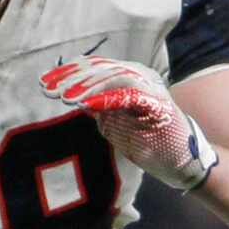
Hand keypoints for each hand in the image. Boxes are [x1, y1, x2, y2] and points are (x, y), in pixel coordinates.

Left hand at [42, 57, 217, 191]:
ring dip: (89, 87)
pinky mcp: (159, 104)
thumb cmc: (151, 141)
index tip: (45, 82)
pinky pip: (131, 96)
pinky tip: (89, 106)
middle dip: (73, 78)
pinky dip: (109, 98)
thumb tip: (70, 95)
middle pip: (102, 69)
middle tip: (49, 89)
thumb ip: (99, 108)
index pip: (95, 69)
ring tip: (67, 97)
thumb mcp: (117, 123)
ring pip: (116, 77)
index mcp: (129, 80)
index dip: (69, 73)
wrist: (184, 160)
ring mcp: (151, 89)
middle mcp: (140, 78)